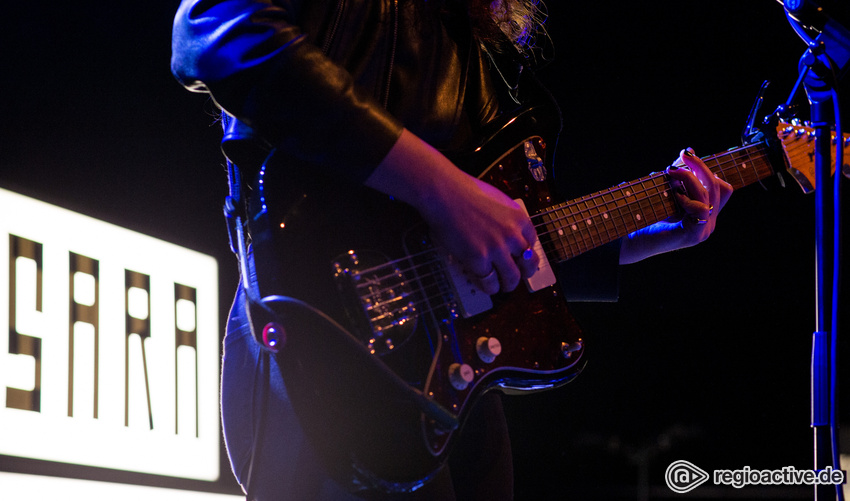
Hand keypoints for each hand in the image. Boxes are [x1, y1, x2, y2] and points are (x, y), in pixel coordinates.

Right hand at [365, 129, 538, 293]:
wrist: (445, 194)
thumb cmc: (466, 192)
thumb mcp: (498, 200)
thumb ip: (507, 218)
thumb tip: (508, 232)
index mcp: (519, 219)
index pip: (532, 243)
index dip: (526, 253)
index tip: (521, 259)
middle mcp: (512, 235)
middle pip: (528, 263)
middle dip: (524, 273)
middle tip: (517, 276)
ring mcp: (496, 248)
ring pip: (512, 277)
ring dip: (508, 285)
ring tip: (503, 286)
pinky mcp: (478, 259)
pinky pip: (489, 281)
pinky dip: (489, 287)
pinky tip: (486, 286)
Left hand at [619, 148, 732, 263]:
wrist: (629, 240)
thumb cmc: (643, 214)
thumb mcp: (666, 190)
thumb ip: (679, 175)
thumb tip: (689, 150)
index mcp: (705, 213)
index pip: (722, 187)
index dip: (706, 169)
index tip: (686, 157)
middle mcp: (708, 223)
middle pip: (719, 187)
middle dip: (701, 166)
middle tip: (684, 154)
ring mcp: (703, 231)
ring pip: (708, 194)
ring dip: (690, 178)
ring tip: (670, 171)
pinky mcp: (693, 236)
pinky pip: (700, 209)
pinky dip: (687, 198)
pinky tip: (674, 195)